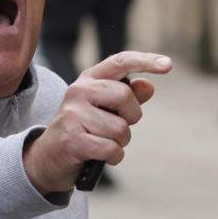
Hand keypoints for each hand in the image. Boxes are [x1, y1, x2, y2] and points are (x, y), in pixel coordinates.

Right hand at [23, 51, 172, 193]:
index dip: (145, 61)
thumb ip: (127, 97)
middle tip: (117, 127)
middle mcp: (78, 91)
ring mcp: (73, 114)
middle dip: (130, 118)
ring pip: (120, 129)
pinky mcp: (72, 139)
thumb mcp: (105, 109)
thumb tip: (149, 87)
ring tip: (103, 142)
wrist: (49, 157)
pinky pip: (111, 149)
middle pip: (125, 98)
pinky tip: (100, 156)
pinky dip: (113, 157)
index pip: (120, 62)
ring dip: (119, 142)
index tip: (168, 64)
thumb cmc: (84, 129)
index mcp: (89, 79)